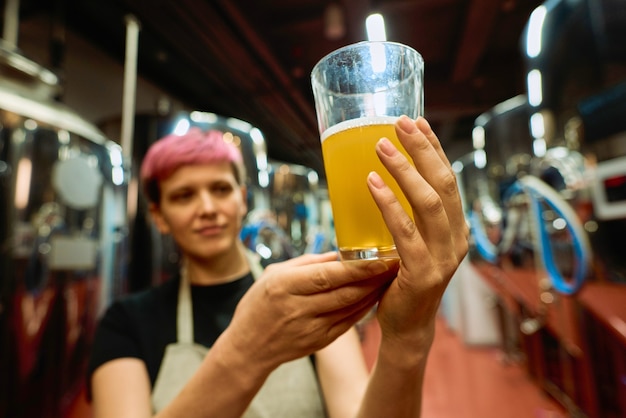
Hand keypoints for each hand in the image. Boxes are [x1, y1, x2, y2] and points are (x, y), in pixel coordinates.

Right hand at [223, 252, 398, 370]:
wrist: (248, 348)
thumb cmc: (259, 303)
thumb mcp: (274, 274)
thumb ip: (308, 263)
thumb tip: (342, 253)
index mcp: (284, 285)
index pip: (327, 276)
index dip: (357, 268)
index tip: (381, 257)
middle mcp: (298, 308)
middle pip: (345, 292)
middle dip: (374, 278)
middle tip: (396, 262)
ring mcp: (310, 328)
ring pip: (351, 308)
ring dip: (374, 291)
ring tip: (390, 276)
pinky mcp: (320, 342)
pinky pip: (349, 321)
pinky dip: (364, 307)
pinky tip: (375, 294)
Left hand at [367, 116, 468, 349]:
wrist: (406, 325)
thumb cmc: (403, 278)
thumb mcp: (413, 241)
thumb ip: (412, 215)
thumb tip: (388, 175)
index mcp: (456, 228)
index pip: (448, 180)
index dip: (433, 149)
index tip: (416, 122)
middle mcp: (457, 239)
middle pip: (442, 184)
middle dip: (421, 149)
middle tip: (399, 123)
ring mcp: (444, 257)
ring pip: (428, 202)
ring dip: (404, 169)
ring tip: (381, 146)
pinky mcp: (424, 273)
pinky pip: (405, 231)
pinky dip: (388, 204)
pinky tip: (372, 183)